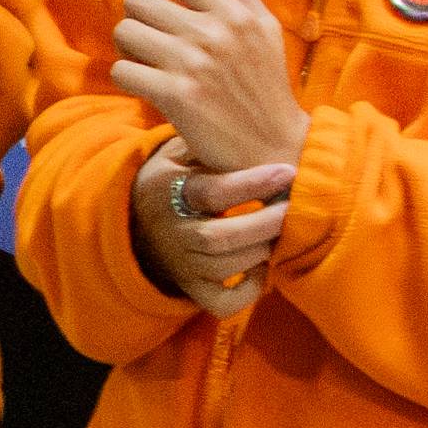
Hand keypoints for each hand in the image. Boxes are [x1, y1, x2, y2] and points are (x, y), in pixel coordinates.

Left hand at [108, 0, 304, 168]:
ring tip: (143, 56)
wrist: (272, 143)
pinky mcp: (174, 95)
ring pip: (125, 32)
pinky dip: (126, 76)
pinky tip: (144, 82)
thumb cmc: (266, 83)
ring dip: (126, 45)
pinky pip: (122, 70)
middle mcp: (212, 33)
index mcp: (233, 12)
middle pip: (139, 1)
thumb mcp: (263, 28)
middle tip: (145, 31)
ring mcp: (191, 64)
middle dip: (135, 14)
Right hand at [135, 141, 291, 313]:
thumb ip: (206, 143)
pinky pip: (220, 302)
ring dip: (259, 251)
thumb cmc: (173, 177)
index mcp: (165, 191)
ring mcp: (180, 263)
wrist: (134, 222)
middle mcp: (171, 231)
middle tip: (292, 208)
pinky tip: (261, 269)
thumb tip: (252, 124)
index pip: (211, 192)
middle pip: (219, 237)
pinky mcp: (190, 287)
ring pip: (223, 266)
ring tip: (280, 233)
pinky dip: (247, 292)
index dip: (251, 184)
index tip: (286, 172)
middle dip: (263, 224)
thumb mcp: (178, 153)